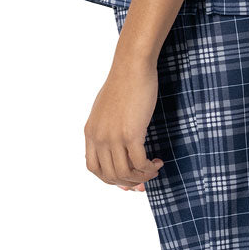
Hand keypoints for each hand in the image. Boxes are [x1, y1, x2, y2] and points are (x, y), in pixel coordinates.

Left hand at [84, 54, 164, 190]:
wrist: (132, 68)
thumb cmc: (124, 84)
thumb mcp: (107, 110)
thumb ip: (107, 128)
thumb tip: (117, 144)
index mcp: (90, 132)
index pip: (94, 168)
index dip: (111, 179)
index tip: (127, 179)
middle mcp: (98, 137)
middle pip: (109, 175)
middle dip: (129, 181)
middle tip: (144, 179)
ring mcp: (113, 137)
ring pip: (124, 172)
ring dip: (141, 177)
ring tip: (153, 169)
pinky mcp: (130, 133)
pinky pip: (139, 162)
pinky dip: (149, 168)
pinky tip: (157, 162)